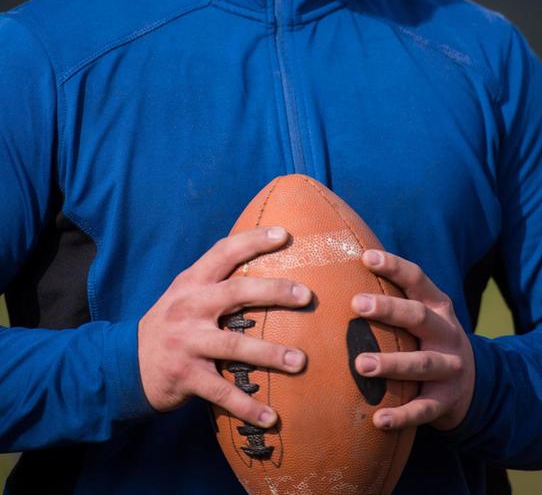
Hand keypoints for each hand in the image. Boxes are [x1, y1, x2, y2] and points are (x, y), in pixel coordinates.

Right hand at [138, 226, 311, 427]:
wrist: (125, 364)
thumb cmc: (170, 324)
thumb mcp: (184, 294)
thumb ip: (215, 281)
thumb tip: (262, 264)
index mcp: (191, 283)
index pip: (223, 252)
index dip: (253, 240)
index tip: (285, 234)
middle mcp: (189, 307)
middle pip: (236, 293)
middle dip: (274, 292)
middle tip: (306, 296)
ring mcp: (187, 342)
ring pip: (234, 346)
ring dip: (270, 355)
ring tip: (301, 361)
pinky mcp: (185, 376)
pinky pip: (221, 392)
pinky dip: (247, 406)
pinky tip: (272, 417)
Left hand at [352, 249, 474, 431]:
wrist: (472, 384)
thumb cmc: (428, 339)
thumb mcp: (423, 314)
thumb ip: (395, 297)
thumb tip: (345, 268)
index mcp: (439, 306)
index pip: (417, 279)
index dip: (394, 266)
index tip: (366, 257)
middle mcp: (447, 333)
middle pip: (419, 316)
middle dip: (389, 309)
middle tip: (357, 304)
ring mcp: (450, 368)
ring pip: (422, 364)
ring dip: (391, 363)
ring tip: (360, 365)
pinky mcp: (446, 401)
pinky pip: (424, 409)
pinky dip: (402, 415)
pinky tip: (379, 419)